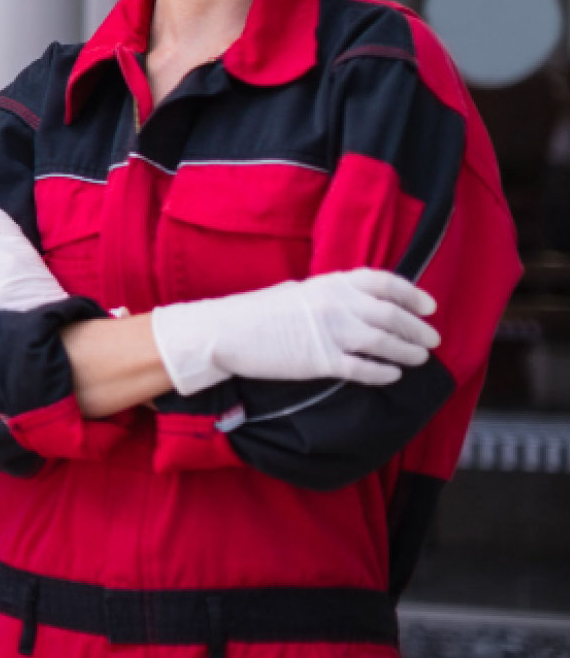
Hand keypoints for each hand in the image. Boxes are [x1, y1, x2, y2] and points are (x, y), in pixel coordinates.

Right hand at [150, 268, 440, 394]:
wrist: (226, 331)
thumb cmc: (258, 312)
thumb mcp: (299, 292)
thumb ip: (332, 297)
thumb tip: (361, 307)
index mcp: (330, 283)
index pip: (384, 282)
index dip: (411, 294)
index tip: (428, 306)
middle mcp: (337, 304)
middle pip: (392, 315)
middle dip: (417, 328)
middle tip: (432, 339)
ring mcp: (331, 333)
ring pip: (384, 342)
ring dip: (407, 351)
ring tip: (419, 357)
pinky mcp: (322, 361)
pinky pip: (363, 369)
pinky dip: (383, 373)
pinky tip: (393, 375)